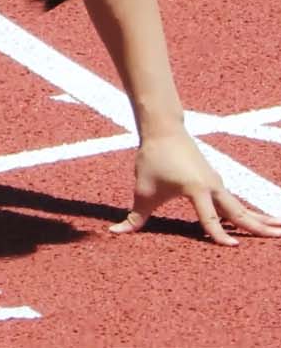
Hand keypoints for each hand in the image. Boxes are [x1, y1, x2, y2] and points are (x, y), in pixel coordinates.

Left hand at [112, 133, 280, 244]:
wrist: (163, 130)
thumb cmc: (152, 159)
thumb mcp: (142, 190)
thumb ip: (133, 217)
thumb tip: (114, 233)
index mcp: (196, 188)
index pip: (209, 217)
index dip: (218, 234)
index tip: (232, 247)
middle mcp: (212, 186)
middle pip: (238, 211)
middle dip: (257, 226)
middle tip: (278, 236)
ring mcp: (217, 183)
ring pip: (240, 206)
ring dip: (259, 219)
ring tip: (278, 230)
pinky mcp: (215, 182)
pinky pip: (234, 202)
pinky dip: (247, 212)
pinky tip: (257, 221)